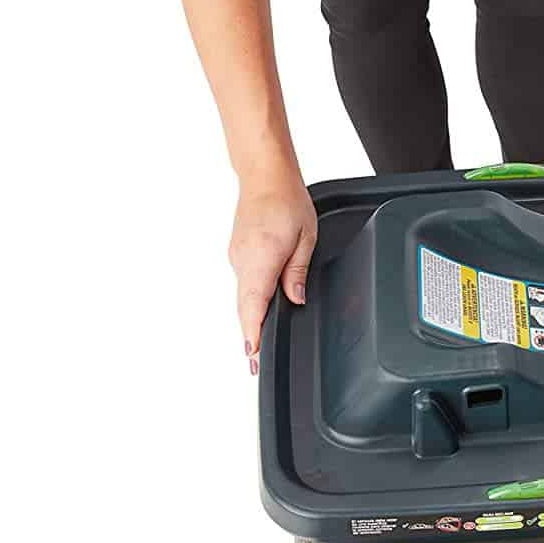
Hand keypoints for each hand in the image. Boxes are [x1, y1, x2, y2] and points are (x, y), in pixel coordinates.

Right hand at [231, 177, 316, 374]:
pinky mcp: (238, 254)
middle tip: (255, 363)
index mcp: (262, 257)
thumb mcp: (306, 237)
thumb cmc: (287, 202)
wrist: (265, 179)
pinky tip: (259, 312)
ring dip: (251, 318)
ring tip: (257, 346)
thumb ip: (298, 271)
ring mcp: (237, 258)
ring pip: (244, 296)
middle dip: (251, 334)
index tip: (253, 355)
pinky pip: (245, 284)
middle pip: (246, 306)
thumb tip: (295, 299)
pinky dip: (251, 300)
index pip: (254, 304)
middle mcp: (243, 261)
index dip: (253, 332)